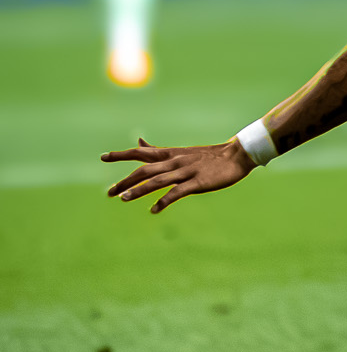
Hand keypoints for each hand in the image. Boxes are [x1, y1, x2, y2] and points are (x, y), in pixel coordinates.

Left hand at [102, 137, 254, 212]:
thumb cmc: (209, 155)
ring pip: (157, 181)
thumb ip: (157, 150)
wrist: (237, 154)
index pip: (141, 153)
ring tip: (124, 199)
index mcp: (171, 154)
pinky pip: (177, 192)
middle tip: (109, 192)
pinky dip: (164, 201)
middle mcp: (175, 162)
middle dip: (126, 181)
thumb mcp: (180, 151)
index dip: (122, 154)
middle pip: (145, 170)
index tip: (103, 157)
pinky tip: (154, 210)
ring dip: (139, 190)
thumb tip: (138, 142)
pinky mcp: (198, 182)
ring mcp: (186, 172)